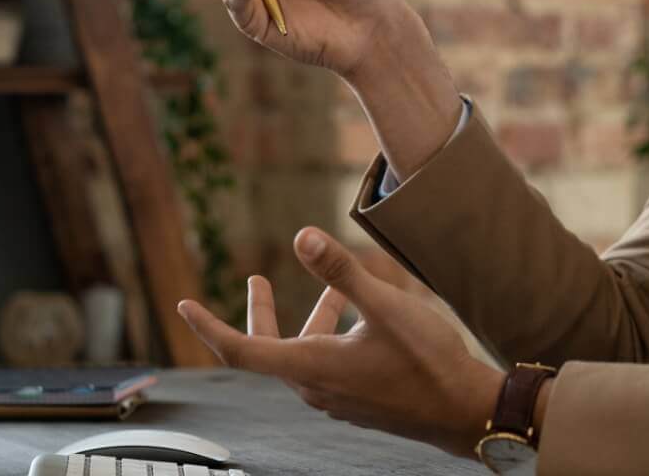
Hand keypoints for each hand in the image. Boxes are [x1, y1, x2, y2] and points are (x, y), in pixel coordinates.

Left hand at [178, 227, 503, 458]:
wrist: (464, 411)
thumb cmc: (426, 360)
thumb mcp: (385, 306)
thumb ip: (342, 272)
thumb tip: (301, 236)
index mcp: (311, 367)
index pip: (241, 349)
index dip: (208, 326)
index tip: (183, 305)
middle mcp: (316, 388)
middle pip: (270, 350)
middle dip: (262, 313)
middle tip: (256, 280)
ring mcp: (338, 398)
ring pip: (306, 354)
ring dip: (312, 318)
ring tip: (335, 289)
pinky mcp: (359, 401)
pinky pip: (329, 366)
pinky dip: (332, 336)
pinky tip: (362, 317)